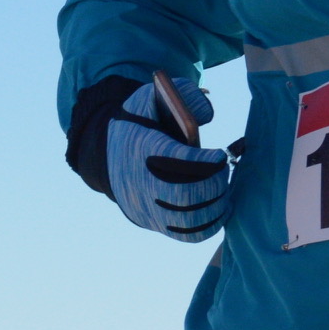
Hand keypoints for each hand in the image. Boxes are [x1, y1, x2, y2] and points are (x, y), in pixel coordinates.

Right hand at [80, 78, 231, 241]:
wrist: (108, 157)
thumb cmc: (140, 126)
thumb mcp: (150, 100)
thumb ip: (183, 95)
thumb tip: (206, 118)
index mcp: (141, 150)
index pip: (177, 162)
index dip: (206, 162)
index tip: (218, 155)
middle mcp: (140, 184)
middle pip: (186, 194)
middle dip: (214, 184)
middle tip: (220, 171)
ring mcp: (145, 208)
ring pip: (190, 217)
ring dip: (215, 203)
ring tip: (219, 186)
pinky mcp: (153, 223)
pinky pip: (188, 234)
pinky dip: (210, 224)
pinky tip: (218, 206)